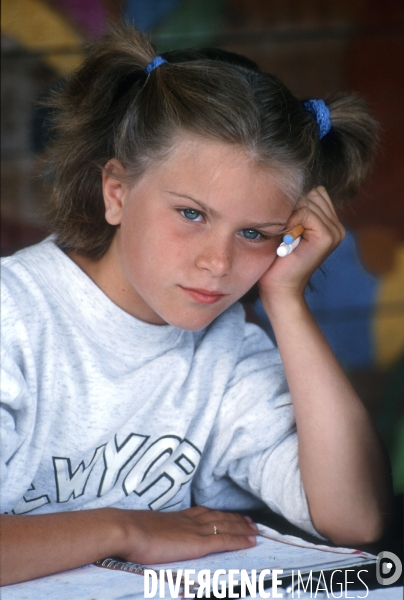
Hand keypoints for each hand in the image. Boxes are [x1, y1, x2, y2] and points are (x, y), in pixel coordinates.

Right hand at [115, 505, 256, 563]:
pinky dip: (240, 540)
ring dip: (242, 527)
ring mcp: (194, 530)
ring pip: (225, 526)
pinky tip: (251, 541)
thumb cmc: (127, 532)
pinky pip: (225, 540)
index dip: (217, 514)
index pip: (202, 513)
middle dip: (235, 518)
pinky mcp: (197, 543)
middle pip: (218, 517)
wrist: (126, 530)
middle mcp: (188, 520)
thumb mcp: (141, 529)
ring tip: (255, 529)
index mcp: (175, 517)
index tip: (228, 514)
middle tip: (250, 520)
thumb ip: (150, 532)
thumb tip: (145, 538)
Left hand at [258, 186, 344, 303]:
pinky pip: (306, 212)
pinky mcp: (327, 237)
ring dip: (289, 216)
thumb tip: (288, 183)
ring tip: (285, 238)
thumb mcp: (286, 228)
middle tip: (283, 233)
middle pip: (311, 194)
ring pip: (308, 202)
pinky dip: (291, 222)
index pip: (313, 192)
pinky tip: (286, 239)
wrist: (279, 288)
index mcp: (330, 222)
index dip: (293, 204)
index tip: (283, 226)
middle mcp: (337, 226)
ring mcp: (335, 231)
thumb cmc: (276, 260)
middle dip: (291, 208)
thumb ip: (295, 208)